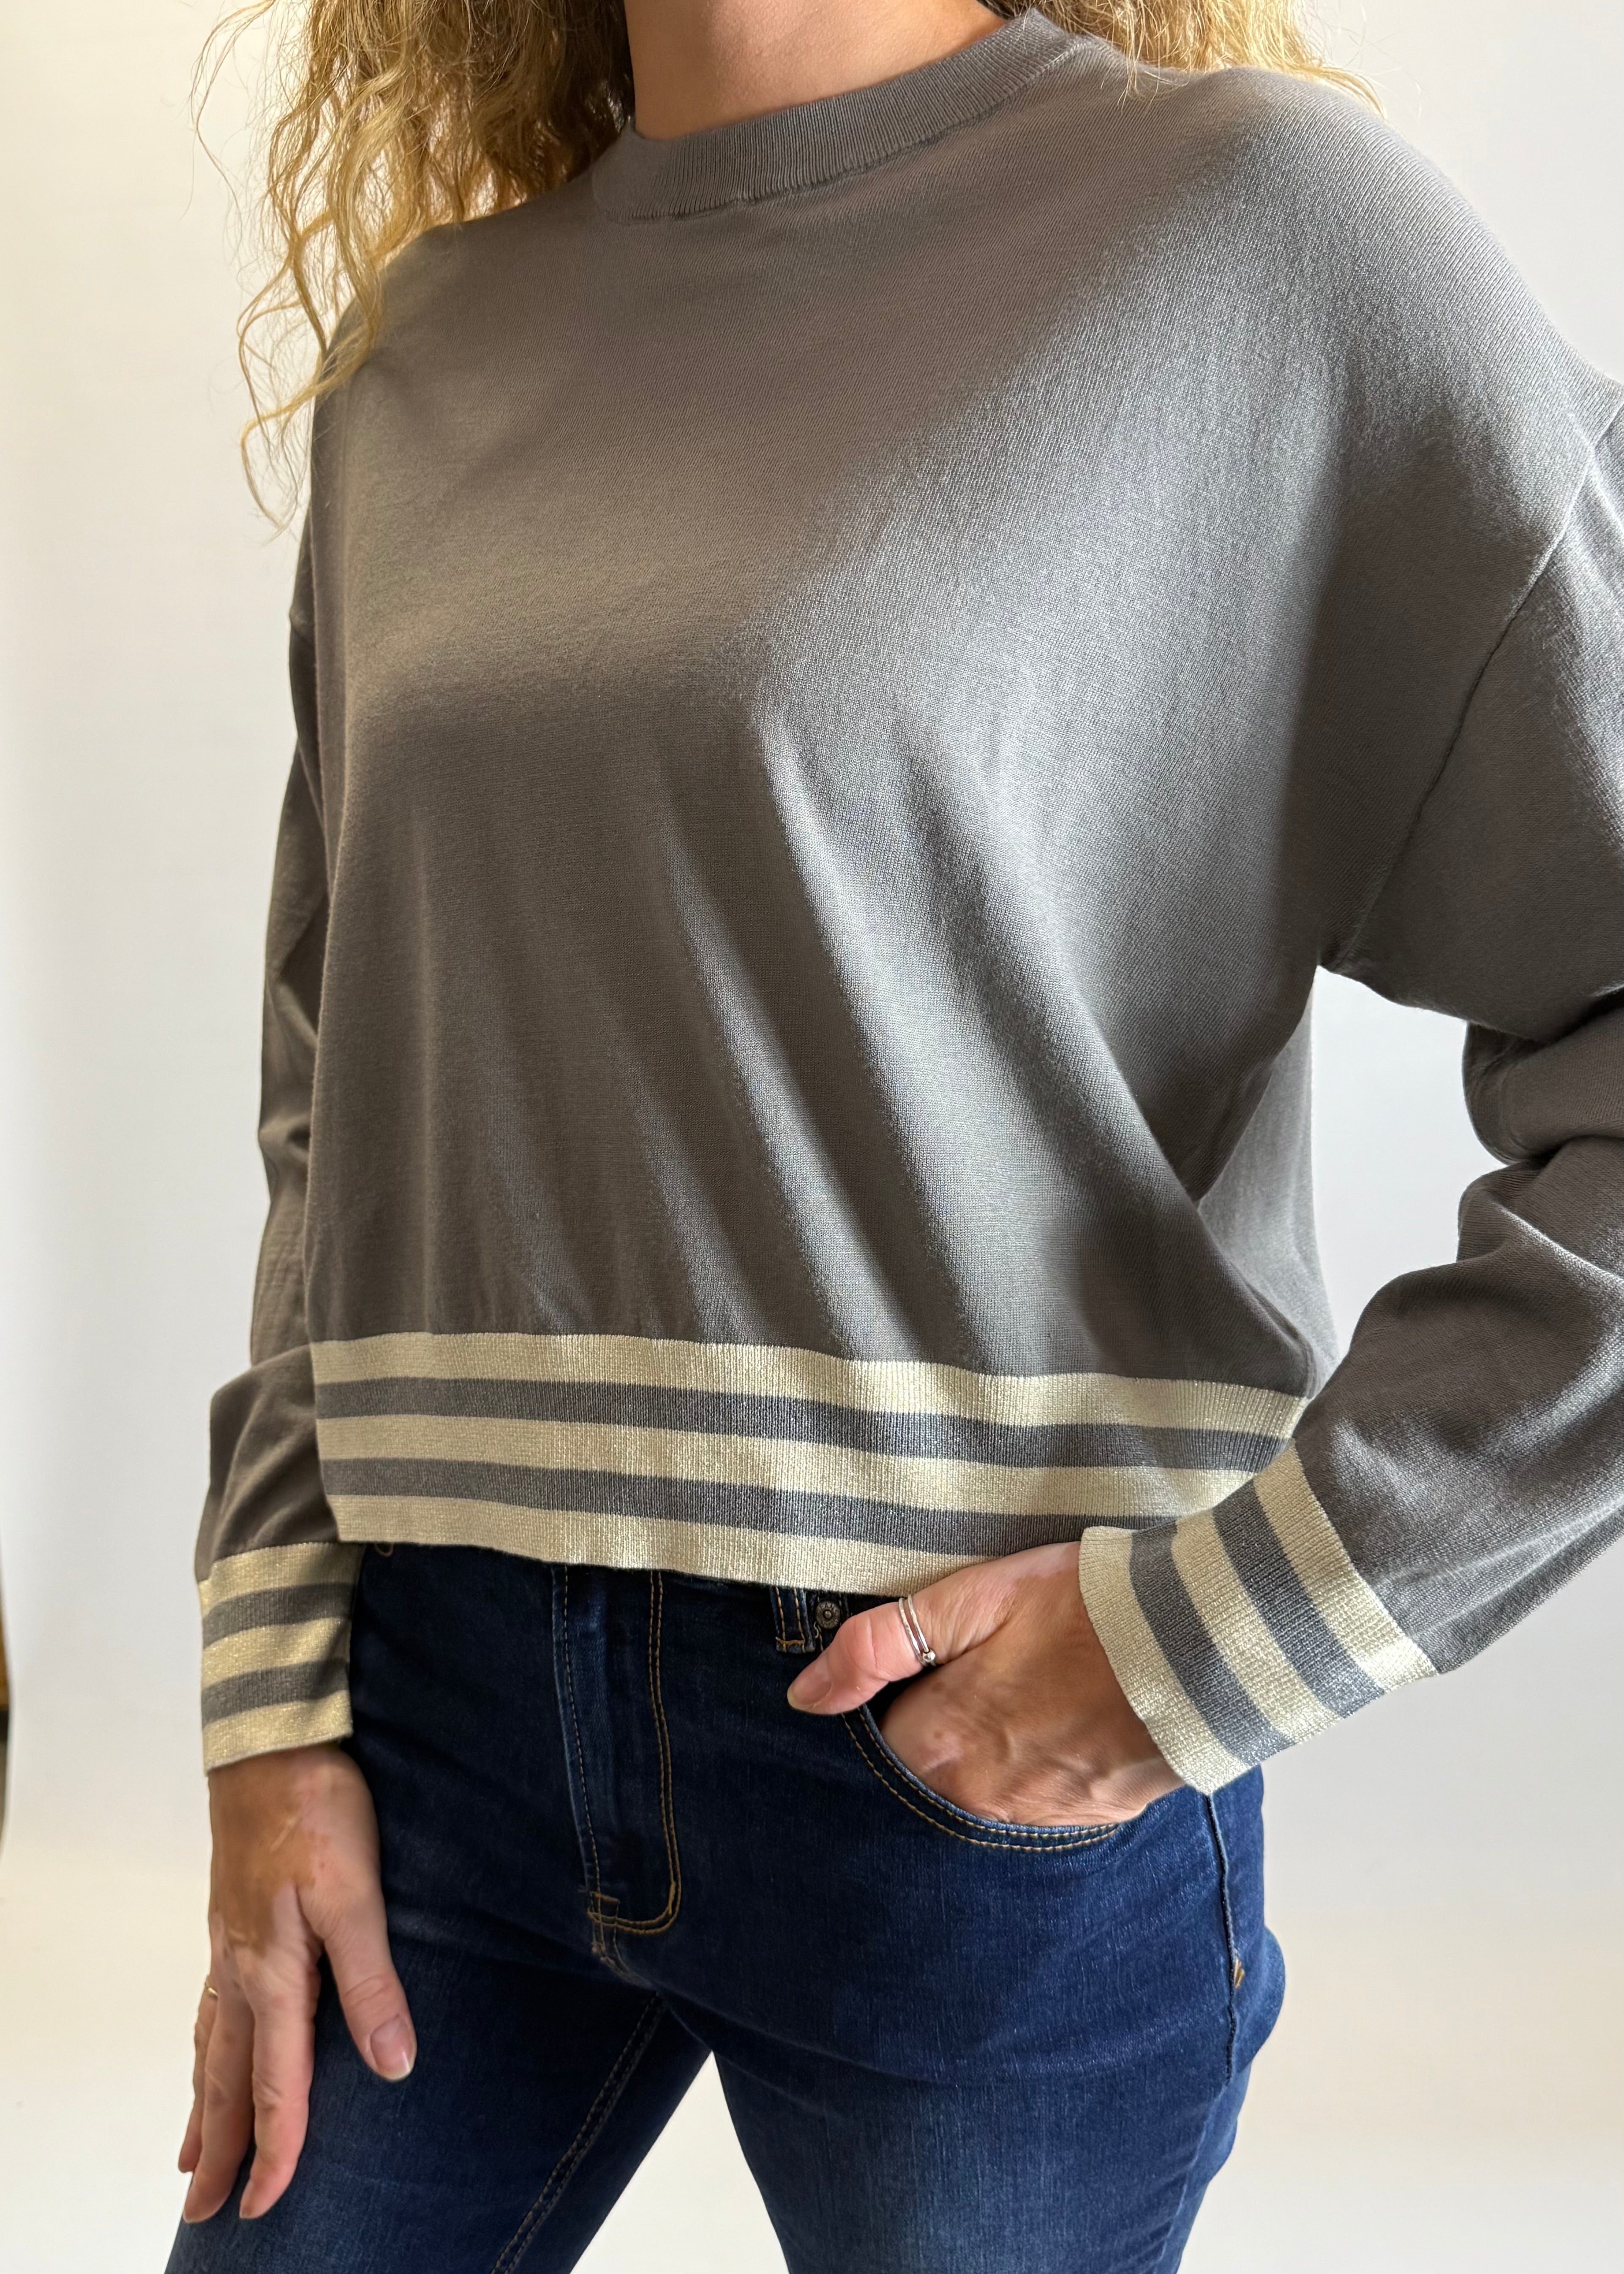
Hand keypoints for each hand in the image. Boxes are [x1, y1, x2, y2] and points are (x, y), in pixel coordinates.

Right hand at [178, 1742, 415, 2223]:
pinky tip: (209, 2051)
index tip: (267, 2206)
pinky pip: (211, 2008)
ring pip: (212, 2047)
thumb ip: (372, 1981)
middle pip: (227, 2081)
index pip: (276, 2086)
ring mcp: (230, 1944)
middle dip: (219, 2149)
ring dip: (204, 2106)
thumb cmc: (315, 1809)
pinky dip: (206, 2049)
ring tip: (191, 2153)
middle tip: (202, 2211)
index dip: (278, 2151)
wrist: (272, 1743)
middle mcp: (241, 1971)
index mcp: (273, 1975)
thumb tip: (393, 2063)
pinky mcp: (233, 1918)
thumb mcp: (356, 1895)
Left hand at [785, 1540, 1180, 1825]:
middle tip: (962, 1689)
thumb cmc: (1081, 1609)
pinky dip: (1026, 1776)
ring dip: (976, 1761)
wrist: (1193, 1647)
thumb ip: (877, 1647)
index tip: (904, 1679)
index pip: (871, 1748)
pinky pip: (1027, 1809)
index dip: (879, 1709)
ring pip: (970, 1799)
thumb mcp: (969, 1600)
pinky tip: (1049, 1732)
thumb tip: (805, 1695)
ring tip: (1009, 1706)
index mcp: (939, 1743)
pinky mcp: (1081, 1820)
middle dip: (925, 1743)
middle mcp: (975, 1796)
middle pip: (918, 1781)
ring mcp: (1030, 1817)